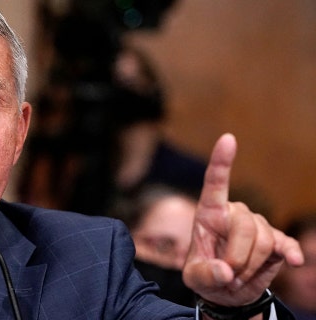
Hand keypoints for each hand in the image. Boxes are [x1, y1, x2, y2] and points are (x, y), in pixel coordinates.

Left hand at [182, 133, 303, 305]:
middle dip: (238, 256)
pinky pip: (286, 243)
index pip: (215, 183)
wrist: (227, 291)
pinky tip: (295, 261)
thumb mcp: (195, 279)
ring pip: (264, 239)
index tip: (228, 138)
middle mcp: (235, 213)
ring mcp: (258, 226)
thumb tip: (224, 271)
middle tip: (228, 275)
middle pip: (245, 225)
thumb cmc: (205, 276)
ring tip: (238, 275)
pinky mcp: (276, 242)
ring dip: (251, 265)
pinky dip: (291, 252)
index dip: (221, 162)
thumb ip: (205, 275)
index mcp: (209, 214)